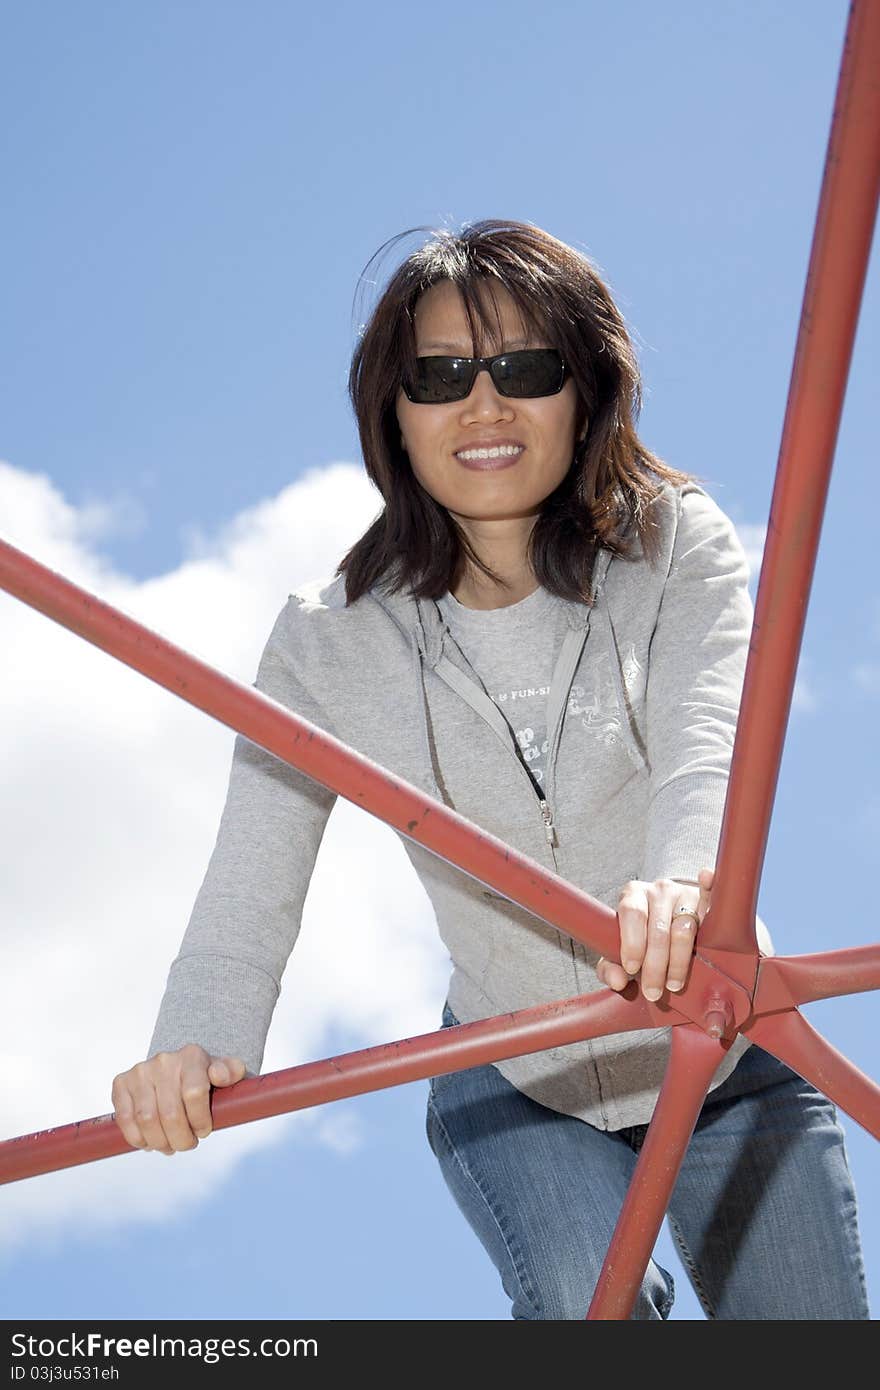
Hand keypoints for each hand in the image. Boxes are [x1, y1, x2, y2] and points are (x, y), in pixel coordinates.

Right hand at [111, 1045, 246, 1154]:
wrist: (178, 1069)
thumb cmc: (204, 1078)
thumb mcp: (226, 1072)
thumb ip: (232, 1071)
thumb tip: (221, 1075)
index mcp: (192, 1056)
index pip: (194, 1094)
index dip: (200, 1121)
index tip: (204, 1130)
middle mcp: (164, 1060)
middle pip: (170, 1113)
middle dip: (181, 1138)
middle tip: (187, 1144)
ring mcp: (141, 1071)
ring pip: (147, 1120)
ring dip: (160, 1142)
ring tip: (169, 1144)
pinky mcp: (121, 1083)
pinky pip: (125, 1119)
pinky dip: (137, 1138)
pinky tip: (149, 1142)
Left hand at [596, 867, 713, 1001]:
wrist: (669, 912)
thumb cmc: (641, 933)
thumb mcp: (621, 946)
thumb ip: (610, 965)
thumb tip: (618, 981)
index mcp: (633, 894)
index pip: (633, 914)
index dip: (632, 943)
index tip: (632, 969)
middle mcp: (660, 890)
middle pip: (659, 929)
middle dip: (655, 965)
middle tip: (653, 991)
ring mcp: (685, 895)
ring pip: (684, 930)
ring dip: (678, 963)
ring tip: (673, 984)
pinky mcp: (706, 904)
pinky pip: (709, 913)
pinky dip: (708, 908)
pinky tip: (708, 923)